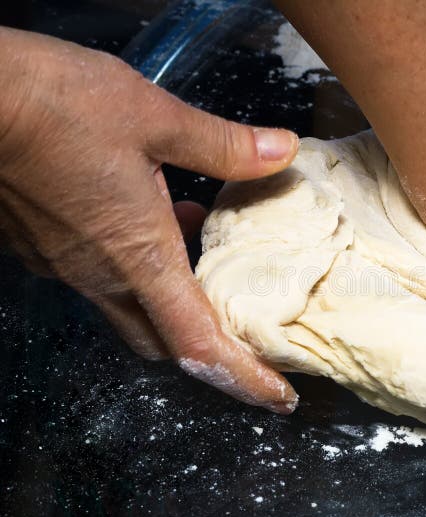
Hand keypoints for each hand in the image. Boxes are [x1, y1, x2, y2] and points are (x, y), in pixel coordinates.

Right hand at [0, 28, 298, 411]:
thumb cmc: (56, 105)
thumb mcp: (157, 118)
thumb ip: (224, 145)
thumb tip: (282, 152)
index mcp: (137, 257)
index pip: (198, 344)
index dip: (244, 378)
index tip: (280, 398)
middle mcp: (99, 276)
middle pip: (163, 339)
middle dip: (207, 344)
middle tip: (248, 326)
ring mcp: (64, 265)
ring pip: (130, 307)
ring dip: (173, 294)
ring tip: (208, 253)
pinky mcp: (40, 245)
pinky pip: (100, 275)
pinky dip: (138, 264)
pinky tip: (154, 213)